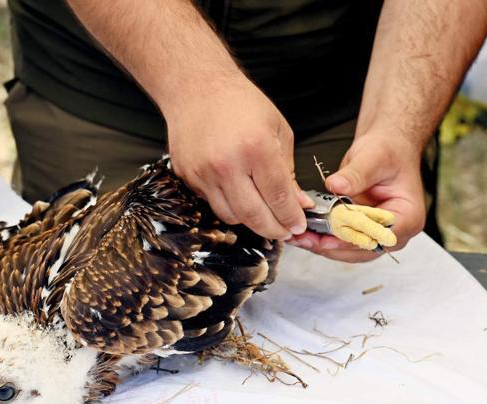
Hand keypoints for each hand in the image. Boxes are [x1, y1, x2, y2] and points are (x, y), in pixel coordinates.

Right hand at [166, 76, 313, 239]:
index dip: (291, 217)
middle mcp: (227, 164)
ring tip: (263, 213)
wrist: (195, 87)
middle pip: (254, 215)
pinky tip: (239, 194)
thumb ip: (288, 171)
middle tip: (285, 231)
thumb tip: (298, 203)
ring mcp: (203, 173)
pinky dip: (228, 204)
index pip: (278, 197)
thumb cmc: (240, 103)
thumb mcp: (277, 130)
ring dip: (250, 220)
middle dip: (274, 230)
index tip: (299, 226)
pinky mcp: (188, 177)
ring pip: (231, 215)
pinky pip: (211, 203)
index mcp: (256, 148)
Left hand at [290, 131, 425, 261]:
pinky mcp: (360, 230)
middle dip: (332, 247)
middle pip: (362, 249)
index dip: (354, 240)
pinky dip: (322, 238)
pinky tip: (304, 233)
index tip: (330, 238)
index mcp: (408, 215)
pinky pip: (341, 240)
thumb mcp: (374, 157)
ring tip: (299, 238)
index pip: (380, 236)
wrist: (386, 147)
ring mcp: (376, 232)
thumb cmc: (389, 151)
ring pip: (349, 250)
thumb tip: (336, 186)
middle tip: (306, 239)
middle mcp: (394, 231)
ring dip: (323, 245)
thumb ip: (356, 174)